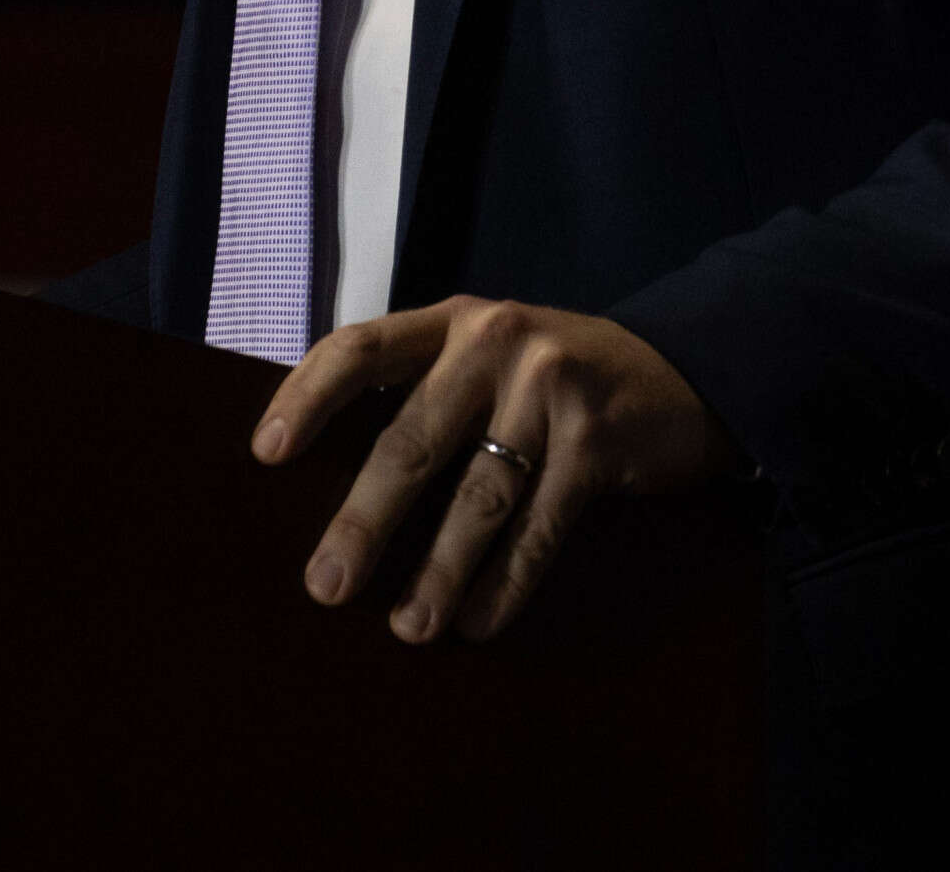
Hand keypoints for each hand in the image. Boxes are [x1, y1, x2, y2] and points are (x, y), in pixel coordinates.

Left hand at [258, 295, 737, 645]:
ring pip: (479, 494)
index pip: (360, 346)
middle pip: (411, 439)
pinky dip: (507, 581)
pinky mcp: (599, 436)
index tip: (264, 454)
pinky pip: (541, 524)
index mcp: (455, 321)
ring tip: (408, 628)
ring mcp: (552, 385)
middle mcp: (497, 341)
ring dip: (439, 571)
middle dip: (364, 522)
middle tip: (326, 587)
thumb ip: (429, 390)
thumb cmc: (559, 380)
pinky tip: (479, 622)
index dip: (306, 396)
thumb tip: (334, 483)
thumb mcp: (492, 358)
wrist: (685, 369)